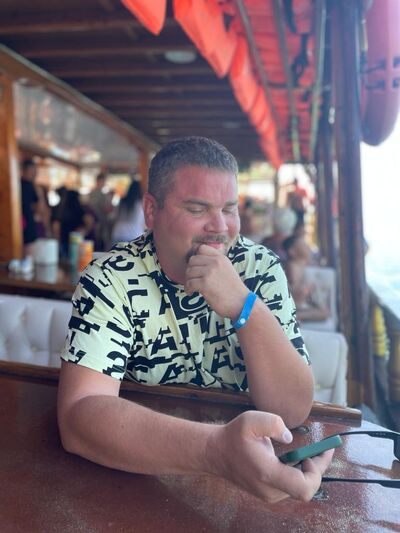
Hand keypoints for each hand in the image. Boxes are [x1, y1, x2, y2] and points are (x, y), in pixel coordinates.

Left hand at [185, 244, 248, 318]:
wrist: (241, 304)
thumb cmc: (233, 290)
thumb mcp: (227, 269)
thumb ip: (216, 263)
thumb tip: (198, 262)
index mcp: (221, 258)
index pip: (202, 248)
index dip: (196, 257)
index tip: (196, 267)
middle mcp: (215, 262)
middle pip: (192, 260)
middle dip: (190, 270)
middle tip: (193, 279)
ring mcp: (209, 272)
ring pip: (189, 272)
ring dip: (188, 281)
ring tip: (192, 288)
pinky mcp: (205, 283)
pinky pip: (189, 283)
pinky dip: (188, 289)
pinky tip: (192, 293)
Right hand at [205, 411, 333, 502]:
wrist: (215, 453)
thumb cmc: (234, 435)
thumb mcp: (251, 420)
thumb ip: (273, 424)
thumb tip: (288, 438)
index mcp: (268, 474)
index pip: (304, 488)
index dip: (316, 471)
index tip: (314, 453)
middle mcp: (270, 490)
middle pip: (306, 489)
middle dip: (317, 469)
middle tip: (321, 449)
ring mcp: (268, 494)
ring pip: (299, 489)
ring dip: (308, 471)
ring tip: (309, 453)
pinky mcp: (267, 493)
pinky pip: (291, 487)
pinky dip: (299, 474)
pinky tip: (296, 459)